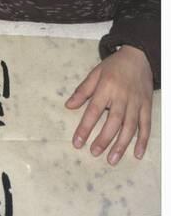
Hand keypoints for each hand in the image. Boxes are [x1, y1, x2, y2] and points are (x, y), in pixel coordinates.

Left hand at [65, 45, 153, 164]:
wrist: (138, 56)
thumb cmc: (114, 66)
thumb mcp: (95, 73)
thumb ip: (82, 91)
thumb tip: (69, 106)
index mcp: (106, 88)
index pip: (93, 111)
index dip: (85, 128)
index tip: (77, 142)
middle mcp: (122, 97)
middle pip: (113, 122)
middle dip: (103, 139)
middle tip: (94, 153)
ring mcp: (136, 102)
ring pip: (130, 127)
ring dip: (121, 145)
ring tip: (112, 159)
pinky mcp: (147, 106)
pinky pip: (146, 125)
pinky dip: (143, 140)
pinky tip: (137, 153)